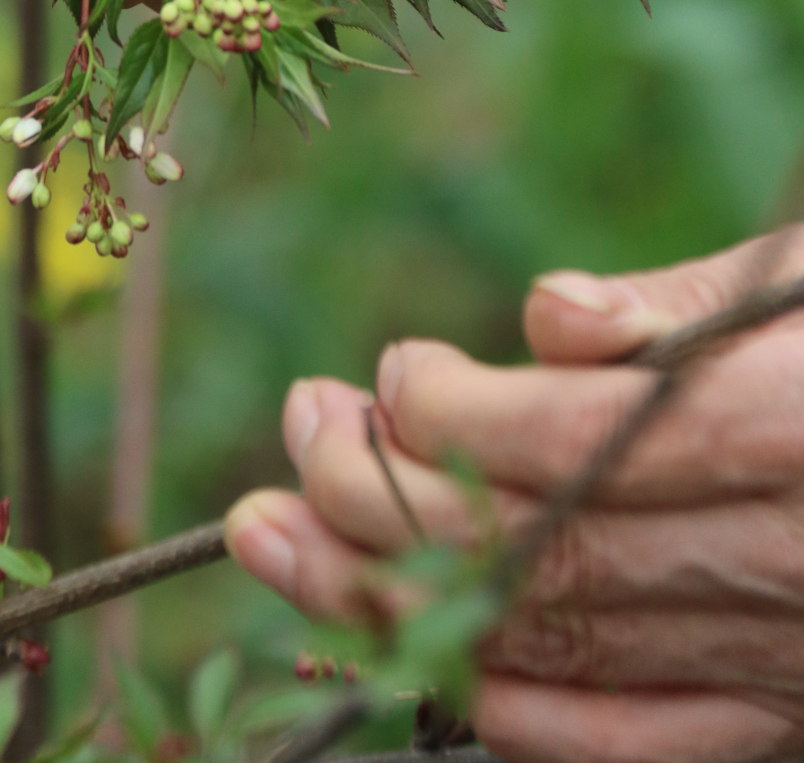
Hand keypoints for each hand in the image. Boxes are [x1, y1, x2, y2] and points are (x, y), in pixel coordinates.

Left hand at [225, 230, 803, 762]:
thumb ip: (680, 305)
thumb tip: (547, 319)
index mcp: (789, 430)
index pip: (580, 437)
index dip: (453, 413)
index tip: (383, 374)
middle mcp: (783, 564)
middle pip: (539, 551)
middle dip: (381, 497)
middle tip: (295, 429)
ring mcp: (780, 662)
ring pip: (550, 651)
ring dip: (387, 596)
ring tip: (273, 534)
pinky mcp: (777, 723)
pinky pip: (619, 741)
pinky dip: (499, 704)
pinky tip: (400, 648)